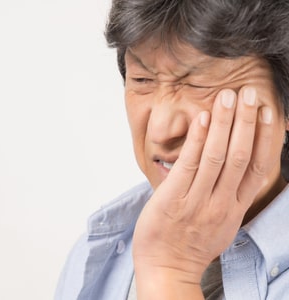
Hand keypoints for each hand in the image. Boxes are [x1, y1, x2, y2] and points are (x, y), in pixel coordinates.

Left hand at [133, 86, 273, 296]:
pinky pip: (188, 165)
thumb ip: (230, 197)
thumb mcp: (221, 223)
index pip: (258, 166)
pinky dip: (197, 140)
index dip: (266, 137)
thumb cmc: (192, 244)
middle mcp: (221, 202)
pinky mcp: (173, 199)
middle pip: (240, 156)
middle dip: (246, 122)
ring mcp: (197, 201)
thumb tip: (236, 173)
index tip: (268, 112)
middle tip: (248, 93)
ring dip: (224, 124)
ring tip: (227, 97)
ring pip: (217, 157)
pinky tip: (202, 119)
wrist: (167, 269)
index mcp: (235, 207)